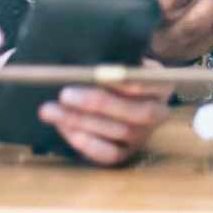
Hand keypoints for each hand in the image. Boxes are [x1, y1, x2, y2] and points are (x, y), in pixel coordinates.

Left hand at [37, 60, 172, 165]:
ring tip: (51, 110)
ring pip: (119, 132)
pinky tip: (65, 130)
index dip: (119, 80)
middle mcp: (159, 112)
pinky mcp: (127, 153)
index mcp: (160, 83)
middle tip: (64, 94)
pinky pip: (110, 154)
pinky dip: (87, 144)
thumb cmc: (114, 67)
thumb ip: (110, 58)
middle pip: (134, 112)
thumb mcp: (119, 57)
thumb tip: (85, 60)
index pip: (144, 82)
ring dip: (81, 121)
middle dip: (97, 103)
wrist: (117, 90)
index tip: (94, 72)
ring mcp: (144, 136)